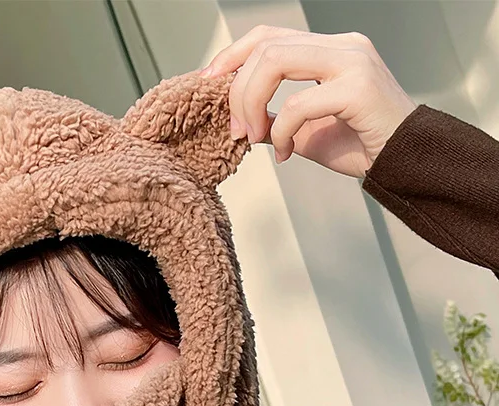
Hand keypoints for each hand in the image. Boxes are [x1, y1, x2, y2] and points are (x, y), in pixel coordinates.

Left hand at [202, 25, 417, 177]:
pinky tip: (283, 155)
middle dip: (237, 89)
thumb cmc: (360, 146)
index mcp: (329, 49)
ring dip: (252, 103)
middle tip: (236, 129)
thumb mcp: (305, 133)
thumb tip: (241, 122)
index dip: (232, 56)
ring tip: (252, 137)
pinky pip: (298, 103)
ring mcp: (352, 62)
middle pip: (265, 46)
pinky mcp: (358, 88)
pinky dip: (280, 132)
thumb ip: (275, 120)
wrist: (404, 163)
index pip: (268, 36)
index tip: (208, 85)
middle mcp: (341, 46)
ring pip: (276, 61)